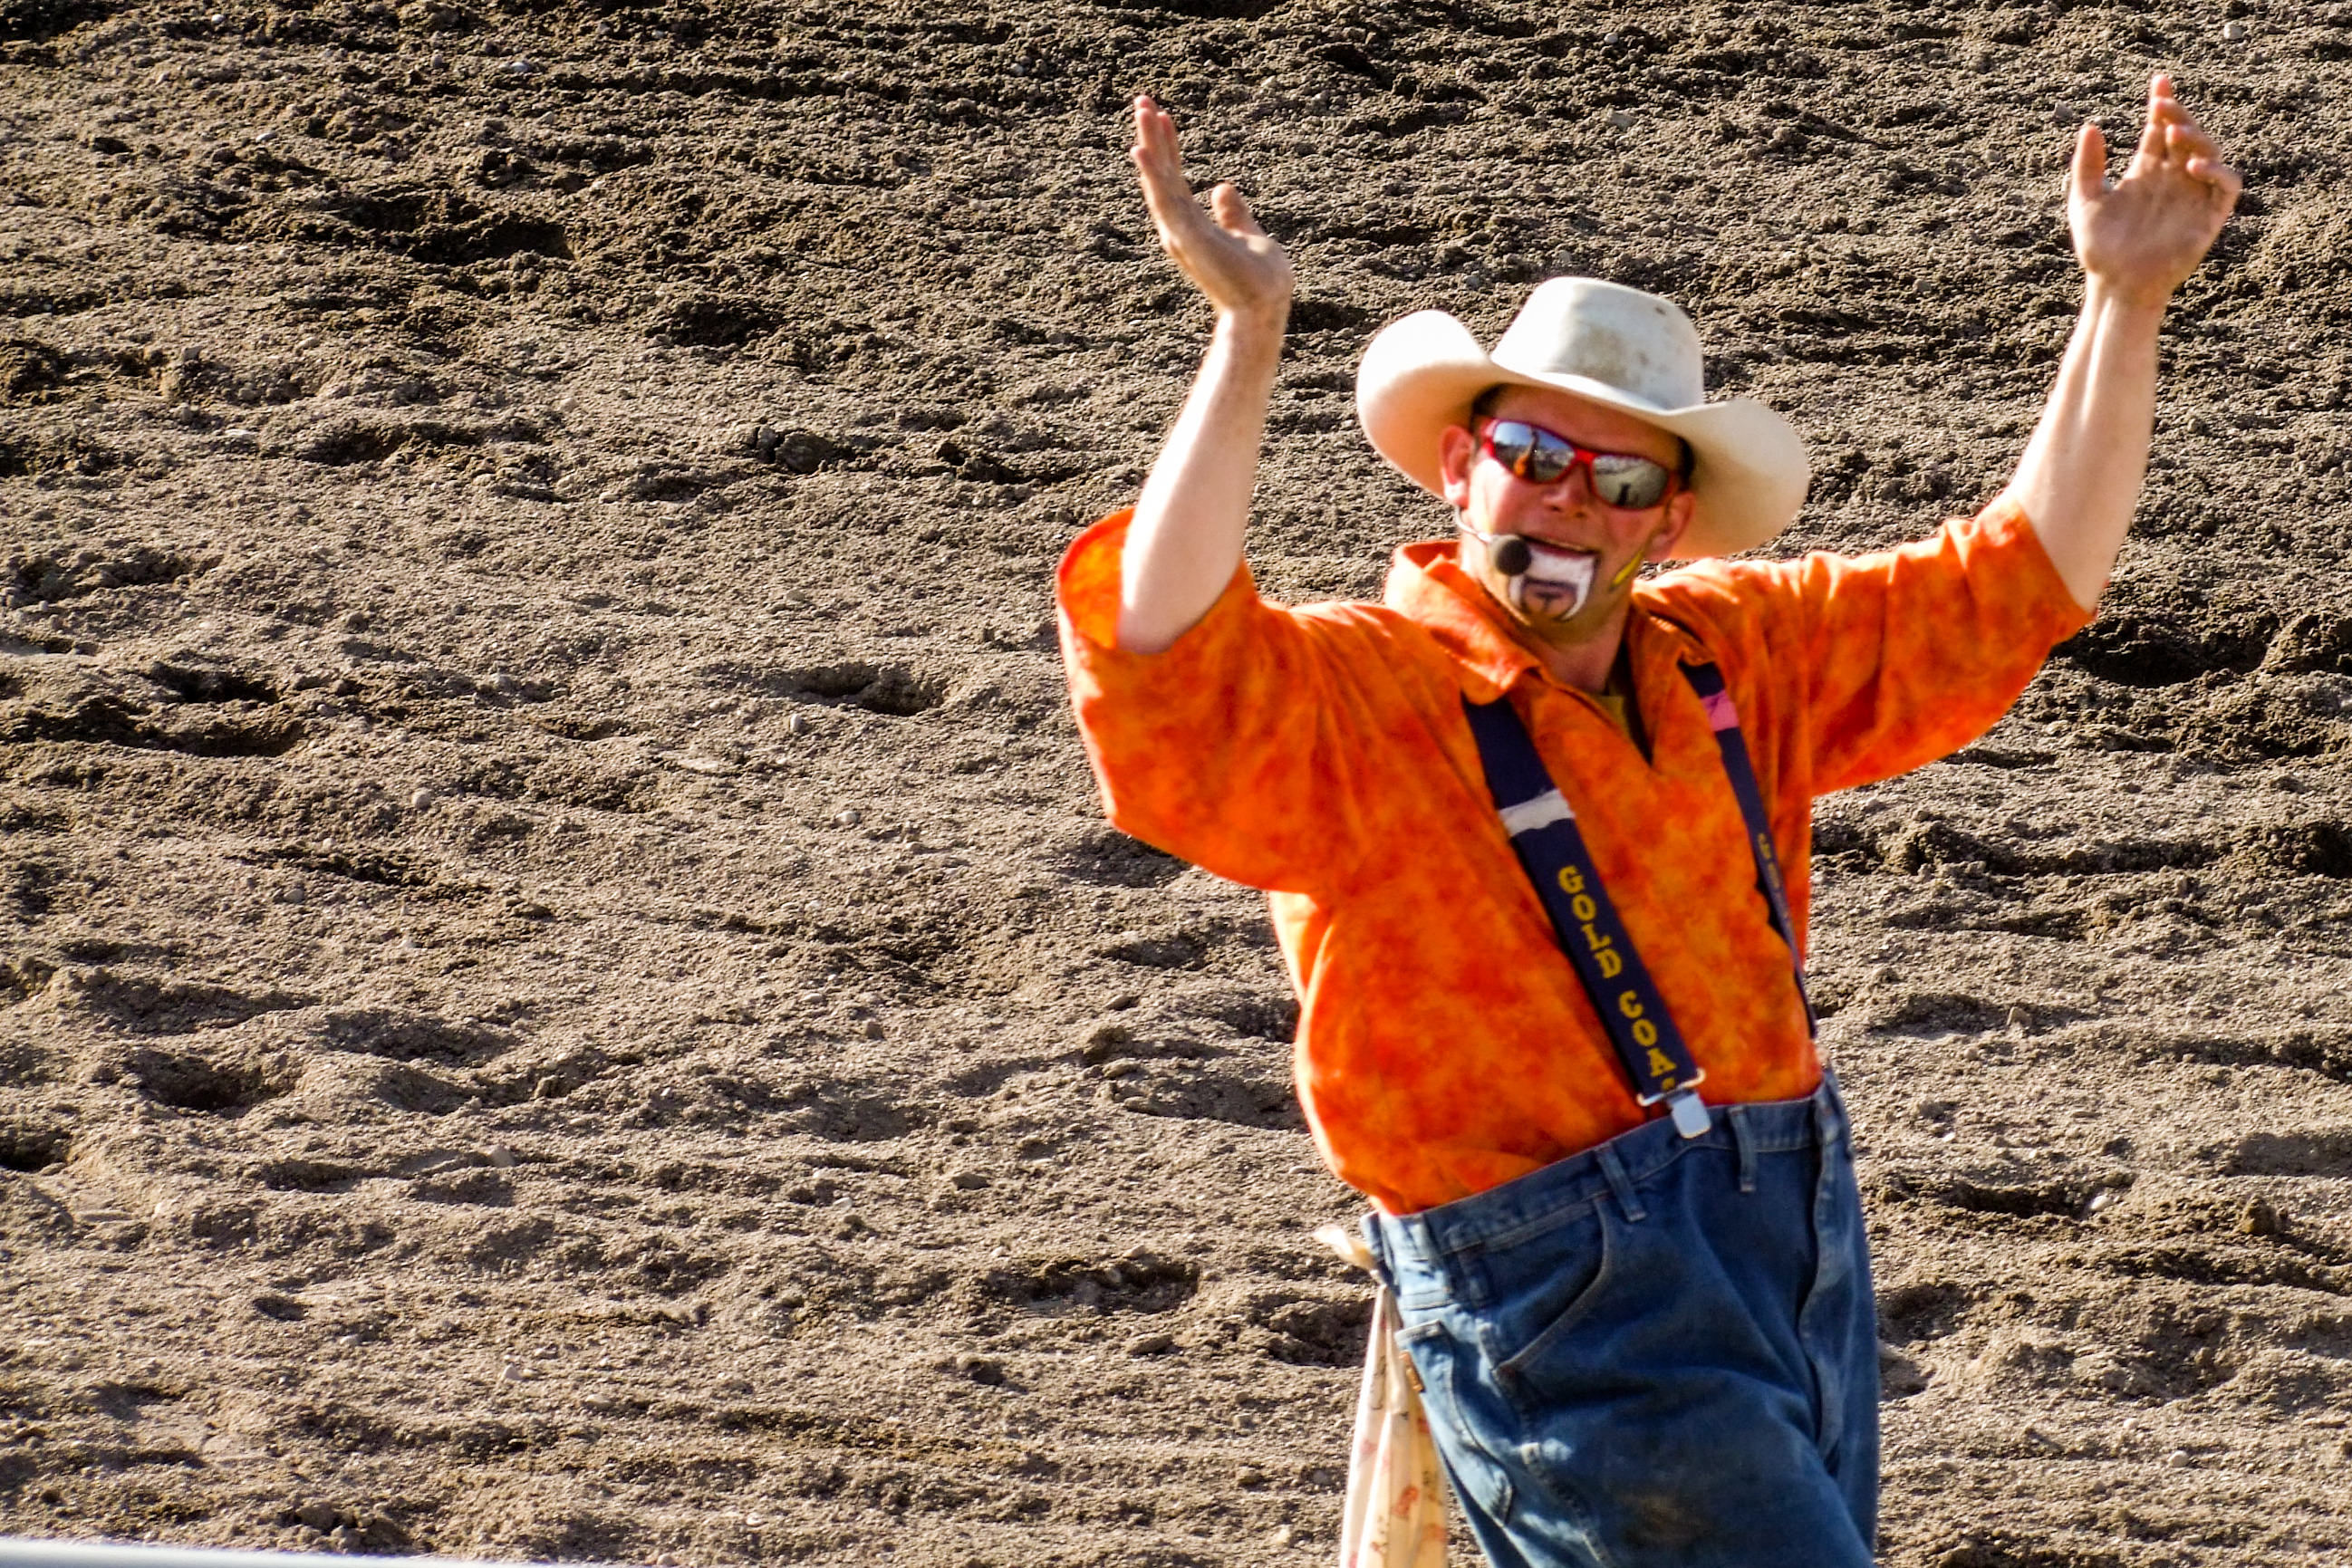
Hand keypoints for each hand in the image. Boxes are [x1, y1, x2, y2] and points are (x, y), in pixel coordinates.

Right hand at [1131, 95, 1293, 331]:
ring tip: (1142, 109)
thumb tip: (1223, 186)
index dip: (1169, 147)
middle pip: (1161, 175)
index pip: (1176, 180)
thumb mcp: (1250, 236)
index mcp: (1194, 227)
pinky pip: (1164, 200)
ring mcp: (1180, 233)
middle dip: (1152, 137)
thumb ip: (1234, 214)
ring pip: (1159, 180)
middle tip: (1142, 99)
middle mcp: (1180, 229)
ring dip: (1149, 144)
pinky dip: (1152, 174)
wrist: (1263, 313)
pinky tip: (1141, 149)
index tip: (1164, 116)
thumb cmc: (1260, 283)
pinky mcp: (1186, 238)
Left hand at [2070, 74, 2240, 310]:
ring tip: (2173, 131)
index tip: (2158, 81)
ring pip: (2209, 153)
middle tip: (2161, 103)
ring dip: (2196, 137)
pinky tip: (2192, 167)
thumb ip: (2087, 166)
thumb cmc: (2099, 249)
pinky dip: (2216, 173)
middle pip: (2184, 135)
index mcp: (2146, 172)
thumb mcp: (2084, 201)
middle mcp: (2172, 178)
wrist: (2114, 287)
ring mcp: (2192, 195)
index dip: (2161, 103)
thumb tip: (2089, 125)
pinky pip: (2226, 186)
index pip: (2158, 129)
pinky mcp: (2209, 216)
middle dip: (2177, 114)